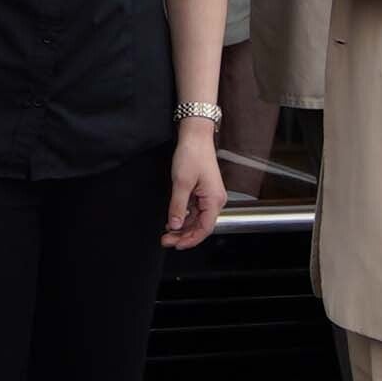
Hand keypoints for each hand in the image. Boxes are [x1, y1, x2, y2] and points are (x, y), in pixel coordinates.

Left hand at [163, 119, 226, 249]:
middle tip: (166, 240)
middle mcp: (215, 200)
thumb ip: (177, 206)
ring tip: (166, 232)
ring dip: (183, 227)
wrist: (196, 136)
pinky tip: (173, 220)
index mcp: (214, 200)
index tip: (175, 244)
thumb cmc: (192, 154)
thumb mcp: (181, 182)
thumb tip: (174, 225)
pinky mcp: (204, 192)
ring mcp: (210, 196)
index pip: (205, 228)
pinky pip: (195, 210)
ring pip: (197, 219)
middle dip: (183, 235)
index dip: (190, 239)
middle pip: (201, 226)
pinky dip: (184, 217)